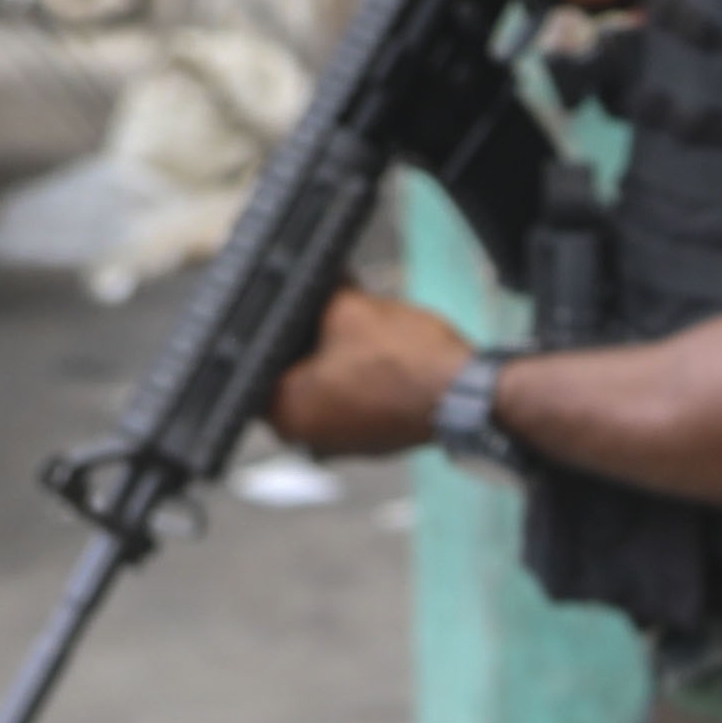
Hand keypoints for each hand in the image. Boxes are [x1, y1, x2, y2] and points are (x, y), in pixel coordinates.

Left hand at [264, 285, 473, 457]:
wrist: (466, 392)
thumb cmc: (405, 360)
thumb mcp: (349, 306)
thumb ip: (320, 292)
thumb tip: (313, 278)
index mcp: (287, 410)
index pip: (255, 364)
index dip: (268, 329)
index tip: (280, 308)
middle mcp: (307, 437)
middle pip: (289, 379)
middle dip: (303, 344)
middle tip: (319, 311)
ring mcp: (342, 444)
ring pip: (322, 392)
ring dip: (331, 363)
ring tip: (350, 328)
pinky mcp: (371, 441)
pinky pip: (350, 405)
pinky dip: (355, 382)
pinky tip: (372, 354)